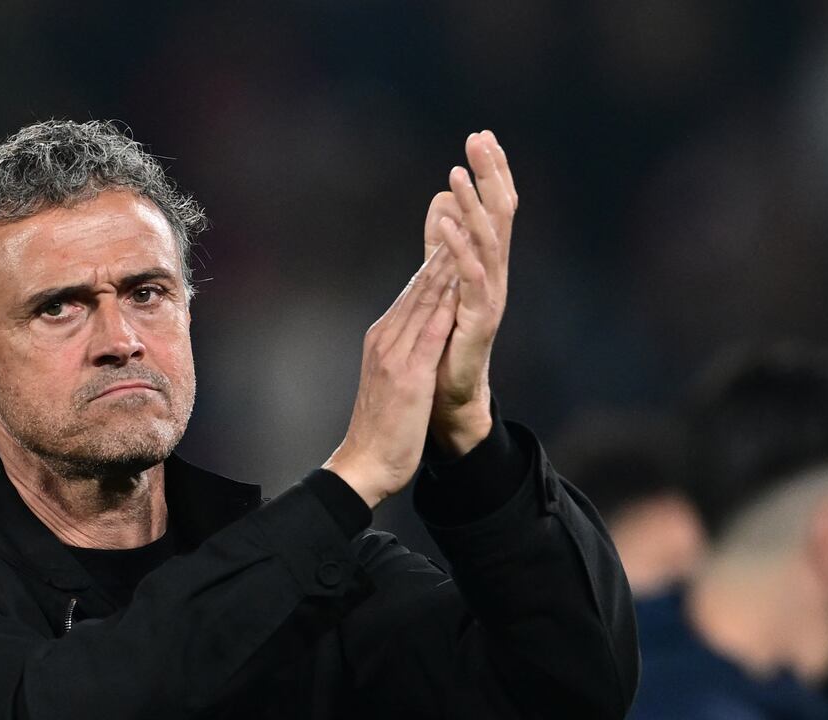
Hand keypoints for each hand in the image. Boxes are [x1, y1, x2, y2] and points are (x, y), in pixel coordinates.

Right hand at [323, 244, 460, 507]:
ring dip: (445, 262)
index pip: (413, 291)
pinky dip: (445, 302)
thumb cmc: (380, 431)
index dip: (434, 257)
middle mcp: (385, 338)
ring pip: (423, 299)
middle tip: (461, 208)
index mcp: (383, 339)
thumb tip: (416, 335)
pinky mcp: (407, 375)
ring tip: (464, 229)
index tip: (454, 226)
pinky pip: (430, 331)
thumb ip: (402, 353)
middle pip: (418, 285)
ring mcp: (394, 354)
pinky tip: (461, 282)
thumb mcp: (391, 381)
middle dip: (442, 245)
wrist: (362, 466)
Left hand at [421, 130, 516, 455]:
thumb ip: (443, 242)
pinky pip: (470, 279)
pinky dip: (457, 249)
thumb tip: (442, 200)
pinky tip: (444, 224)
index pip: (494, 208)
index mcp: (486, 263)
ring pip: (488, 242)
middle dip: (490, 175)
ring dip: (473, 205)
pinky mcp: (478, 320)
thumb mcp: (442, 280)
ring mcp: (490, 297)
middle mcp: (495, 275)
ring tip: (456, 173)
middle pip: (500, 215)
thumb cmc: (445, 341)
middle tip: (479, 138)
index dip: (490, 172)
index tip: (481, 135)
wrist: (447, 398)